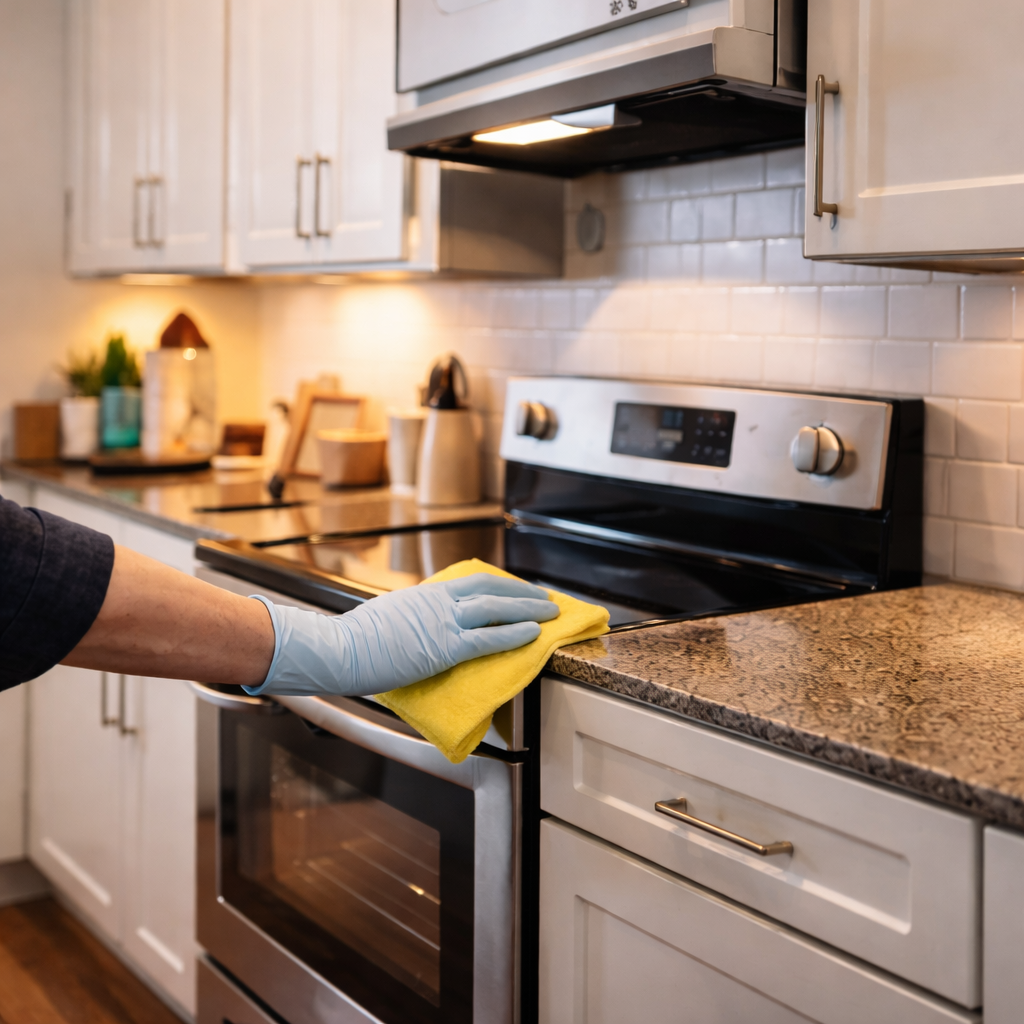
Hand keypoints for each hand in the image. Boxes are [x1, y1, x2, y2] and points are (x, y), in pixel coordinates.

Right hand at [247, 573, 559, 696]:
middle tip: (546, 598)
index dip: (501, 585)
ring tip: (551, 612)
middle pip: (492, 589)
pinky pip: (488, 638)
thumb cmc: (356, 640)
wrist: (339, 649)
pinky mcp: (445, 647)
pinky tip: (533, 634)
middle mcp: (439, 601)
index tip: (518, 588)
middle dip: (523, 593)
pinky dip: (514, 634)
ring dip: (529, 609)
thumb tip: (423, 625)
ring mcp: (443, 622)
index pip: (473, 582)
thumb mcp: (391, 616)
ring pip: (497, 608)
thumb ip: (415, 617)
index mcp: (426, 593)